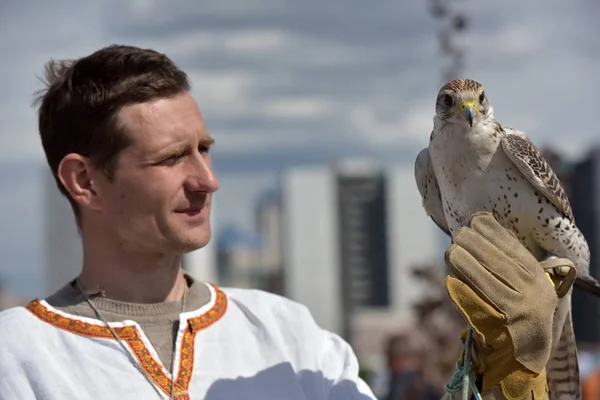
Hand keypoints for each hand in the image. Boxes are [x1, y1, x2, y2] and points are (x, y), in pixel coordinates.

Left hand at [444, 212, 575, 398]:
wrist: (524, 355)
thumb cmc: (515, 313)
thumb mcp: (520, 284)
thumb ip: (505, 260)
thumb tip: (478, 225)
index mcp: (537, 275)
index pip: (512, 244)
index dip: (491, 229)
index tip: (475, 219)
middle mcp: (532, 289)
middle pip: (497, 257)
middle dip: (473, 242)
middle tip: (457, 235)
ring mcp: (520, 306)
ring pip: (487, 274)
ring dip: (465, 259)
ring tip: (451, 250)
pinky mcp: (503, 322)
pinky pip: (478, 296)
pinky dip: (463, 282)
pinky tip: (452, 273)